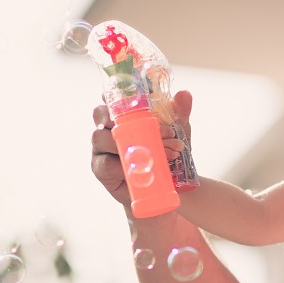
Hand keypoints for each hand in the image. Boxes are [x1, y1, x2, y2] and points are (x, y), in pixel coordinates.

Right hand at [91, 90, 195, 206]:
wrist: (165, 188)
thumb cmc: (166, 155)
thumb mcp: (178, 134)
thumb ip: (180, 114)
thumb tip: (184, 94)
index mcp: (121, 115)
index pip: (111, 98)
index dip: (115, 94)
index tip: (129, 95)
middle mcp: (106, 128)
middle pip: (99, 113)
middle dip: (118, 116)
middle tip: (141, 123)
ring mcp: (100, 149)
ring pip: (101, 137)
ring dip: (128, 142)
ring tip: (153, 151)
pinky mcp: (100, 169)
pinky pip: (106, 163)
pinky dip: (122, 164)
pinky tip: (137, 167)